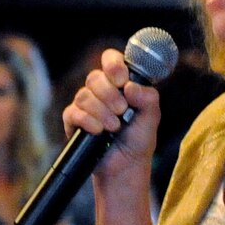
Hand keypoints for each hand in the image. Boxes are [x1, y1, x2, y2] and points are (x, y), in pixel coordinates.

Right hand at [64, 50, 160, 180]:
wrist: (126, 165)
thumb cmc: (138, 139)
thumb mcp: (151, 117)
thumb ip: (147, 98)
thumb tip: (129, 87)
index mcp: (119, 82)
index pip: (110, 59)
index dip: (113, 65)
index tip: (122, 80)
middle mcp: (100, 90)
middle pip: (94, 77)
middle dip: (110, 95)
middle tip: (122, 110)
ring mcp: (85, 105)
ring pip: (84, 95)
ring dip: (101, 112)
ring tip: (114, 127)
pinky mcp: (73, 121)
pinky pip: (74, 112)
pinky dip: (88, 122)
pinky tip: (99, 131)